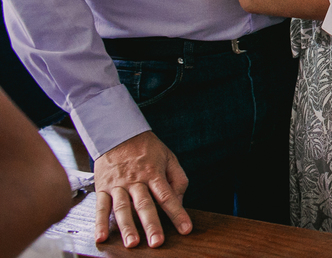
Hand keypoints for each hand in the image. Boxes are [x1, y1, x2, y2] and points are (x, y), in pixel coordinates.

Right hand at [94, 131, 189, 248]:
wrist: (118, 133)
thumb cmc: (147, 148)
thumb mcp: (169, 157)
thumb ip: (177, 179)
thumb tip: (179, 201)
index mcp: (154, 173)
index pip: (168, 197)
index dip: (178, 213)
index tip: (186, 229)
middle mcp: (136, 181)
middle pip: (145, 205)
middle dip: (151, 225)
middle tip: (157, 242)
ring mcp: (118, 185)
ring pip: (122, 208)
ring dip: (127, 227)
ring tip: (132, 243)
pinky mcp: (102, 188)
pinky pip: (100, 207)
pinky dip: (99, 223)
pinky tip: (101, 237)